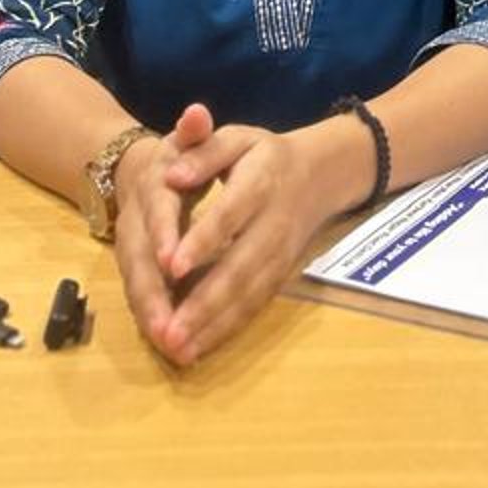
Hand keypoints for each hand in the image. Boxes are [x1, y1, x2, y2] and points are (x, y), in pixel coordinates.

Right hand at [108, 110, 202, 354]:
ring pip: (139, 289)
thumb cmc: (175, 158)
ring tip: (174, 347)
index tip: (174, 261)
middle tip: (169, 328)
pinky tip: (179, 351)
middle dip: (153, 297)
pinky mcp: (140, 276)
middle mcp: (136, 227)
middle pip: (139, 265)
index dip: (164, 236)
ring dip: (155, 319)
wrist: (139, 174)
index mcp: (151, 192)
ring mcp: (134, 255)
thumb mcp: (186, 140)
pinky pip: (147, 302)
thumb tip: (197, 113)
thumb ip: (194, 132)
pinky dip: (159, 325)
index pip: (156, 214)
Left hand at [143, 105, 341, 365]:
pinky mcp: (281, 275)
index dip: (203, 240)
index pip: (229, 213)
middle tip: (168, 331)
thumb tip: (171, 174)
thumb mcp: (237, 137)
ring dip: (213, 325)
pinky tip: (199, 348)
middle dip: (204, 302)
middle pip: (240, 266)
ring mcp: (281, 254)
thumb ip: (204, 151)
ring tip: (178, 350)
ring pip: (248, 294)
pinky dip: (228, 330)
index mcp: (260, 181)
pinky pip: (256, 305)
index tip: (170, 266)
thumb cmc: (264, 153)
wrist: (319, 174)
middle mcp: (274, 223)